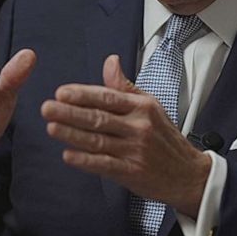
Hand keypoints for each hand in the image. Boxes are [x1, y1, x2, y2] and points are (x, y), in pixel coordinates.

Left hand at [40, 54, 210, 216]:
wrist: (188, 173)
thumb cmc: (165, 138)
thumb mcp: (150, 105)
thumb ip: (125, 86)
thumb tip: (110, 61)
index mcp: (141, 107)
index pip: (108, 97)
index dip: (83, 94)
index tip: (62, 92)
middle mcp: (138, 127)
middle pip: (99, 118)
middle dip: (70, 112)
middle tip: (48, 108)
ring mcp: (135, 151)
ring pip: (98, 141)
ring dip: (72, 135)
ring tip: (51, 128)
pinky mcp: (132, 172)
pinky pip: (105, 165)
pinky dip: (86, 161)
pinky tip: (69, 155)